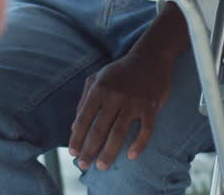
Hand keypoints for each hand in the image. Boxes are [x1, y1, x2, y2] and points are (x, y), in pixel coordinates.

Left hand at [67, 53, 175, 170]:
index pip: (84, 118)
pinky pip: (145, 130)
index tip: (73, 153)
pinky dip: (139, 144)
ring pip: (119, 132)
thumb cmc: (120, 71)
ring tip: (102, 166)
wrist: (150, 58)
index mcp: (99, 89)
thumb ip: (84, 101)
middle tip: (84, 165)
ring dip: (109, 152)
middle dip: (90, 149)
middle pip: (99, 129)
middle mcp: (114, 96)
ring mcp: (133, 102)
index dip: (77, 137)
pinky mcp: (150, 106)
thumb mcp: (96, 78)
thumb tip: (74, 128)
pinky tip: (131, 156)